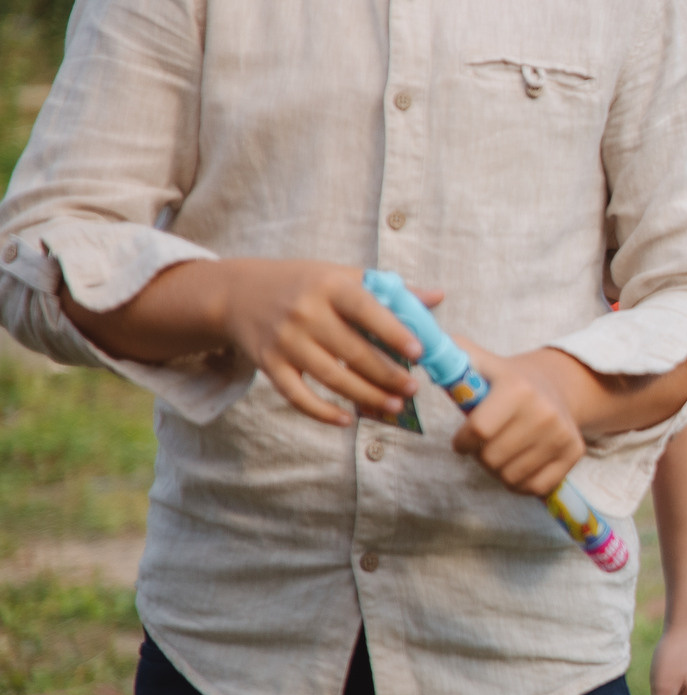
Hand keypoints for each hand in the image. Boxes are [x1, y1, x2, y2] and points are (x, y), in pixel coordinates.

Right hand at [68, 258, 429, 425]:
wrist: (238, 293)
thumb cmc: (305, 284)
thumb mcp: (342, 276)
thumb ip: (390, 290)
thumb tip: (438, 296)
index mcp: (331, 285)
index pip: (366, 309)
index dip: (393, 331)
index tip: (419, 351)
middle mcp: (306, 313)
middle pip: (352, 351)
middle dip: (386, 374)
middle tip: (413, 389)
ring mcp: (285, 340)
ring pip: (330, 376)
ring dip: (364, 395)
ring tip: (393, 407)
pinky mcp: (268, 364)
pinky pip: (297, 395)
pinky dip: (322, 411)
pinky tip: (347, 418)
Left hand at [448, 342, 588, 494]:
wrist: (558, 385)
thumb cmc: (508, 380)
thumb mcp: (482, 362)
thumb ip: (454, 356)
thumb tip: (420, 348)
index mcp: (518, 389)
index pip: (479, 431)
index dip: (462, 442)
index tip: (462, 441)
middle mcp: (544, 412)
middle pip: (492, 458)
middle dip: (480, 456)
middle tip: (484, 445)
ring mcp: (561, 434)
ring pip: (511, 476)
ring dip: (499, 470)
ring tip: (501, 452)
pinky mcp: (574, 453)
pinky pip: (534, 487)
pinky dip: (520, 483)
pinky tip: (518, 464)